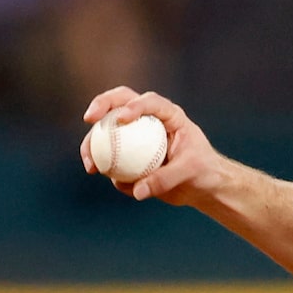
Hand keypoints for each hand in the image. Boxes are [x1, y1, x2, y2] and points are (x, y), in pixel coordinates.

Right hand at [79, 86, 225, 207]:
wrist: (202, 187)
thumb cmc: (203, 173)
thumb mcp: (189, 173)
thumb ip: (165, 179)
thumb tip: (136, 191)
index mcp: (168, 115)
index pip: (149, 102)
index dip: (134, 105)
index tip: (122, 118)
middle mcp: (148, 119)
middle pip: (119, 102)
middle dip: (101, 105)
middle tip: (89, 119)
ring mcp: (135, 134)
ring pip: (107, 128)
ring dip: (92, 141)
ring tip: (90, 162)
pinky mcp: (128, 152)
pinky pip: (111, 155)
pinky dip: (102, 162)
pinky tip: (99, 172)